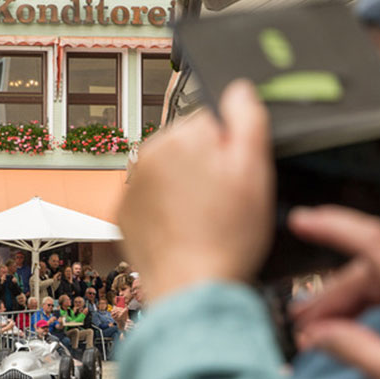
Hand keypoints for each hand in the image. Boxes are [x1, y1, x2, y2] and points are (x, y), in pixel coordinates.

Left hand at [119, 81, 273, 302]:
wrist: (193, 290)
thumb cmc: (226, 236)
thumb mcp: (255, 170)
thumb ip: (247, 117)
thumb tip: (238, 88)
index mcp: (182, 135)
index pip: (213, 121)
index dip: (232, 150)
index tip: (236, 178)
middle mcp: (150, 153)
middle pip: (189, 147)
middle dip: (207, 168)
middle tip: (224, 204)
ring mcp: (132, 184)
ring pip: (170, 174)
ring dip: (187, 190)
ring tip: (205, 222)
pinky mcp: (124, 213)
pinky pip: (152, 200)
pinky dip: (168, 212)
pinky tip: (186, 232)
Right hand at [287, 206, 379, 378]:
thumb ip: (355, 349)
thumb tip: (317, 335)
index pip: (373, 242)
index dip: (333, 227)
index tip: (300, 222)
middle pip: (372, 271)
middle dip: (332, 296)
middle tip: (299, 325)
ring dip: (351, 303)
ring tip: (318, 330)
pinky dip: (376, 306)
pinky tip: (355, 327)